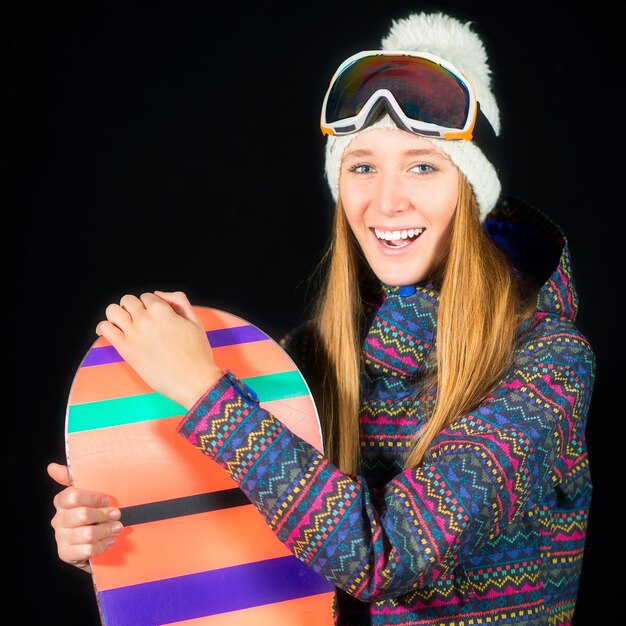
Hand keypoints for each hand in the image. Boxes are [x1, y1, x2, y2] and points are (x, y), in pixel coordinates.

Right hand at [47, 462, 122, 572]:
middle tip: (117, 515)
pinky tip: (110, 541)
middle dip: (103, 515)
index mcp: (61, 502)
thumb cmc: (89, 511)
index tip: (108, 500)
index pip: (73, 496)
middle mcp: (58, 520)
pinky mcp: (66, 554)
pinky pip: (86, 550)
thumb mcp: (85, 493)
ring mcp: (61, 538)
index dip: (93, 498)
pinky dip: (102, 545)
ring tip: (117, 528)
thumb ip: (71, 478)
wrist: (87, 541)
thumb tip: (52, 467)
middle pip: (82, 515)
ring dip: (106, 530)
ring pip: (87, 534)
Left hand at [96, 290, 223, 409]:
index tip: (154, 315)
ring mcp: (133, 334)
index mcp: (162, 310)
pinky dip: (104, 327)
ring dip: (117, 313)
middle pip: (127, 300)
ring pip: (112, 311)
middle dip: (133, 307)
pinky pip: (105, 329)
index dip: (151, 304)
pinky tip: (111, 331)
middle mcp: (145, 319)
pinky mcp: (125, 350)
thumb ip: (179, 301)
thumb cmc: (197, 353)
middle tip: (139, 319)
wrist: (193, 381)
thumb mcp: (195, 321)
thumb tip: (158, 295)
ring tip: (124, 323)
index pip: (147, 296)